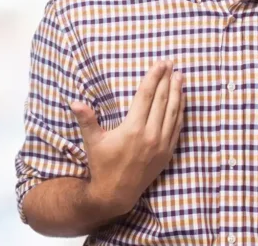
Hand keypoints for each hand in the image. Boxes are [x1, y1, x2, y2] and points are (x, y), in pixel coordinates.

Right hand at [69, 60, 185, 216]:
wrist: (116, 193)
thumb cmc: (102, 165)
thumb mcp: (92, 142)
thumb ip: (87, 120)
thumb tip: (75, 102)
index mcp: (132, 128)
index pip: (147, 96)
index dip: (154, 77)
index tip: (160, 64)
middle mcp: (150, 134)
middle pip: (162, 100)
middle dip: (167, 79)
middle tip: (171, 63)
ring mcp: (162, 143)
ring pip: (173, 111)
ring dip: (177, 92)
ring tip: (180, 76)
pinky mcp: (168, 151)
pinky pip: (178, 126)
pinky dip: (181, 111)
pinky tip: (182, 99)